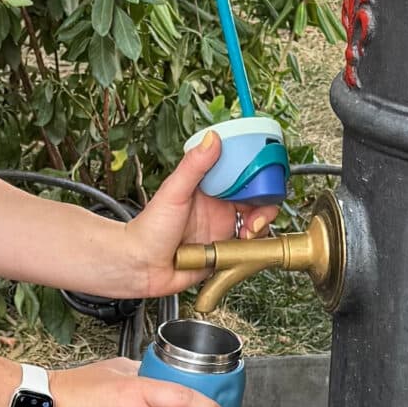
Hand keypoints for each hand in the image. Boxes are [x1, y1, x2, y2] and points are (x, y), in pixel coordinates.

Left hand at [105, 132, 275, 299]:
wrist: (140, 267)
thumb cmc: (148, 229)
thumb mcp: (173, 192)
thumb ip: (193, 166)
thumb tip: (212, 138)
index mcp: (208, 188)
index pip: (241, 173)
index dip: (257, 172)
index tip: (266, 174)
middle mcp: (218, 207)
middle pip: (255, 198)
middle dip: (265, 203)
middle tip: (259, 213)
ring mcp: (222, 229)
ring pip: (256, 223)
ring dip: (261, 225)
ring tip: (250, 231)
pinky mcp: (225, 251)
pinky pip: (248, 248)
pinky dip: (253, 246)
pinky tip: (243, 245)